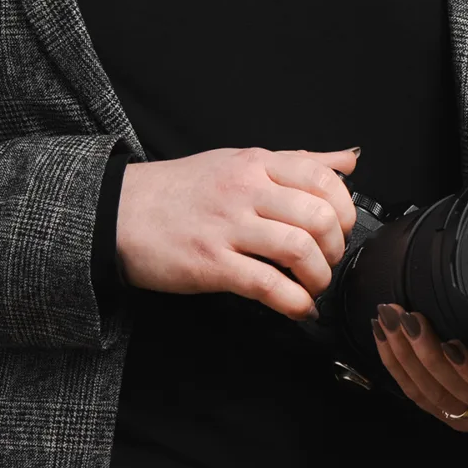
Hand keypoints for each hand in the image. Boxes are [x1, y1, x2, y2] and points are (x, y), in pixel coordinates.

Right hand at [116, 145, 359, 320]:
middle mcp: (245, 190)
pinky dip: (294, 303)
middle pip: (319, 217)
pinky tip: (297, 308)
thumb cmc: (179, 190)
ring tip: (312, 287)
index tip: (341, 229)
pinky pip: (268, 286)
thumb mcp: (238, 161)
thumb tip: (349, 159)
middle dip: (335, 249)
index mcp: (255, 163)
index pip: (324, 179)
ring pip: (299, 250)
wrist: (119, 211)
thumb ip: (296, 162)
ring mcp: (227, 227)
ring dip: (318, 278)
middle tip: (327, 262)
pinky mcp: (211, 264)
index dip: (345, 210)